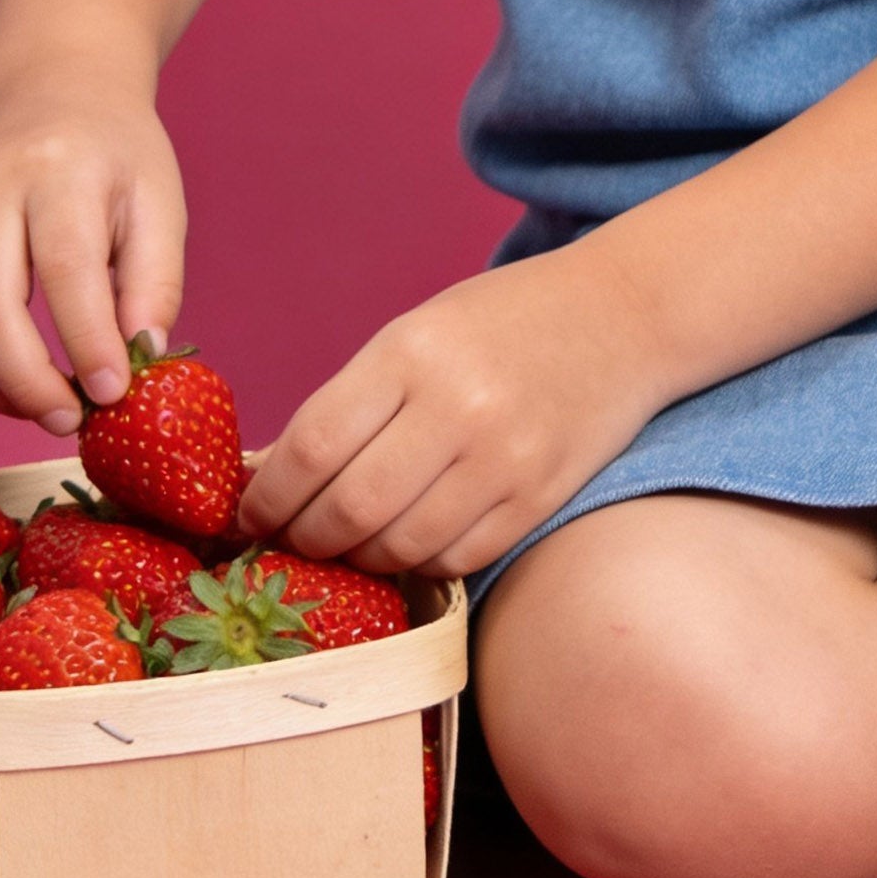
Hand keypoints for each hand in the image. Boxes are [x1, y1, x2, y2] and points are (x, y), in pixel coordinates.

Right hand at [0, 94, 186, 431]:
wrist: (53, 96)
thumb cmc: (117, 156)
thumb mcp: (160, 201)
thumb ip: (156, 280)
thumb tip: (143, 356)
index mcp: (58, 172)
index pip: (64, 268)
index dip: (86, 341)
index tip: (114, 393)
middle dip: (26, 381)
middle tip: (71, 420)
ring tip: (48, 410)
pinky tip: (12, 391)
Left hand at [239, 235, 672, 579]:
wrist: (625, 314)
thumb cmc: (503, 322)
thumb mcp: (415, 335)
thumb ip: (347, 405)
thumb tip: (265, 481)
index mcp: (412, 352)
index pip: (311, 449)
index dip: (266, 499)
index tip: (250, 516)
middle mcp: (458, 406)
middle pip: (348, 510)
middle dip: (306, 539)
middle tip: (295, 540)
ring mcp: (505, 457)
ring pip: (399, 548)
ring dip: (361, 558)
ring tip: (353, 543)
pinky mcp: (540, 496)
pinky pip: (457, 559)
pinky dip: (420, 562)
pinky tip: (411, 541)